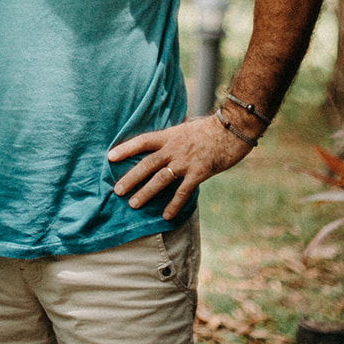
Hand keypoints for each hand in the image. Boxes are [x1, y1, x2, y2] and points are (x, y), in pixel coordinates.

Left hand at [107, 113, 255, 220]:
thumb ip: (172, 138)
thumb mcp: (186, 128)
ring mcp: (186, 161)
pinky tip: (165, 216)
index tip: (110, 157)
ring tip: (133, 204)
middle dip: (131, 178)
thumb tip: (161, 144)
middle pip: (147, 164)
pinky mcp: (200, 172)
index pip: (142, 141)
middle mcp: (174, 148)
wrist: (232, 130)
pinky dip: (174, 204)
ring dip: (146, 193)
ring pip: (161, 179)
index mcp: (169, 135)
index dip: (126, 148)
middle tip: (117, 190)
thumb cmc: (209, 129)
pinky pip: (183, 191)